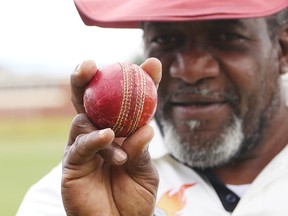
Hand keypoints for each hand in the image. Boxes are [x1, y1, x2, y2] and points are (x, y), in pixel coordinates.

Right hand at [61, 58, 161, 215]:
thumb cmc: (133, 197)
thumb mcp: (145, 169)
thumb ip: (142, 148)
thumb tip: (146, 126)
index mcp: (117, 131)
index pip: (123, 102)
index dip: (136, 80)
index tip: (151, 64)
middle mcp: (97, 133)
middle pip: (88, 99)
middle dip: (85, 78)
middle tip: (90, 64)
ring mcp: (83, 146)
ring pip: (83, 120)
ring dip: (100, 124)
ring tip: (116, 140)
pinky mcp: (71, 162)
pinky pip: (79, 145)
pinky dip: (92, 139)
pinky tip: (106, 138)